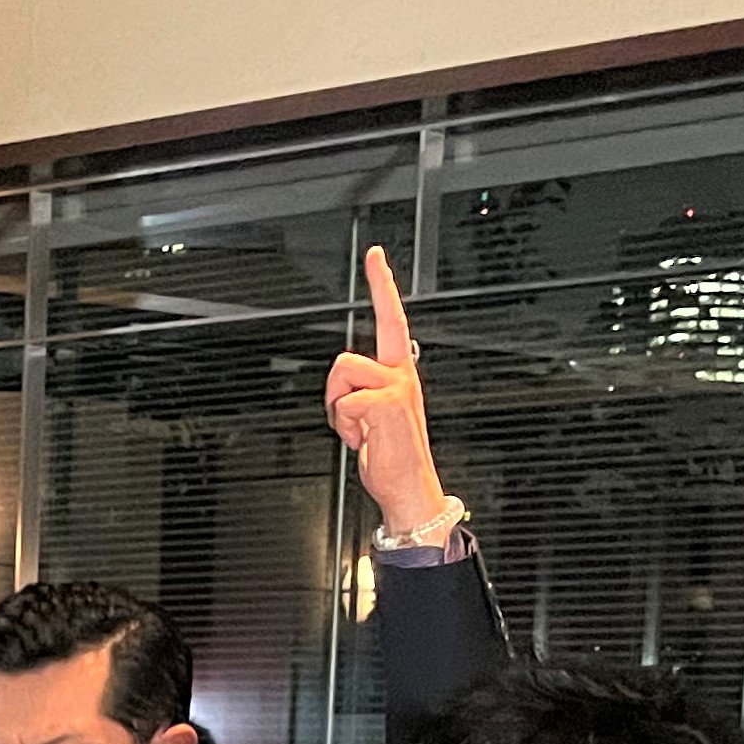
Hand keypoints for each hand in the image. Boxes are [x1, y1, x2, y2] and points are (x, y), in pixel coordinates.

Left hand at [325, 245, 448, 535]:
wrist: (408, 488)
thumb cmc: (392, 456)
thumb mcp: (374, 416)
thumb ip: (364, 391)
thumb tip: (346, 389)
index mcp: (398, 373)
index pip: (391, 318)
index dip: (382, 284)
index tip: (375, 255)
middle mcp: (400, 374)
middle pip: (344, 360)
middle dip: (335, 393)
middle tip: (350, 419)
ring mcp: (396, 387)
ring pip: (340, 379)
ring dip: (338, 411)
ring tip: (360, 430)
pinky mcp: (388, 403)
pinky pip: (343, 404)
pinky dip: (344, 426)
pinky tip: (364, 438)